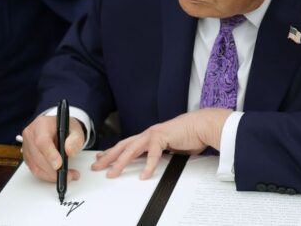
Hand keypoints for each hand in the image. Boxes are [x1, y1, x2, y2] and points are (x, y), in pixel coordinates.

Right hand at [21, 115, 84, 182]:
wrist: (59, 130)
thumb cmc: (66, 129)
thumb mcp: (76, 130)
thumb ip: (75, 140)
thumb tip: (69, 151)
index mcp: (42, 124)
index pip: (42, 141)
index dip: (50, 154)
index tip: (59, 165)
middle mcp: (30, 134)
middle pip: (38, 156)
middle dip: (54, 170)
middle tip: (70, 174)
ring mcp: (26, 146)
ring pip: (36, 166)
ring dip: (52, 175)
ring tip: (68, 175)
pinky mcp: (27, 156)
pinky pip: (35, 170)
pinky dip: (47, 176)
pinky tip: (58, 174)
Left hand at [91, 108, 231, 179]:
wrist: (203, 125)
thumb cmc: (191, 135)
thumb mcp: (172, 147)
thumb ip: (162, 153)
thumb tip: (158, 162)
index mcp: (150, 135)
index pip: (127, 144)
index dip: (113, 151)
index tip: (102, 157)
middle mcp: (149, 133)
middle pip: (123, 145)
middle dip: (109, 156)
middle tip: (97, 166)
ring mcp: (154, 134)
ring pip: (132, 149)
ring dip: (120, 162)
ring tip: (112, 173)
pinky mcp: (163, 137)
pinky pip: (153, 154)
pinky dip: (148, 166)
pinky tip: (144, 176)